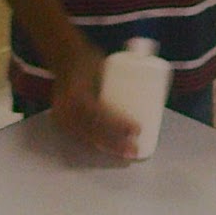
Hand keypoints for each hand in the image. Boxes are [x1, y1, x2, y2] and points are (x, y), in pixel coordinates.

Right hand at [51, 44, 138, 158]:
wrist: (64, 59)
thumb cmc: (90, 61)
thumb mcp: (105, 65)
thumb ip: (123, 76)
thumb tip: (153, 84)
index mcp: (78, 94)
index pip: (101, 114)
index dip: (119, 124)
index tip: (138, 129)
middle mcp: (67, 109)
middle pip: (95, 131)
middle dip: (116, 144)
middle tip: (136, 149)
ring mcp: (62, 118)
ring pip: (89, 139)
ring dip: (109, 148)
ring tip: (128, 155)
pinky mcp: (63, 123)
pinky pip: (82, 138)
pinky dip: (98, 145)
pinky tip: (112, 152)